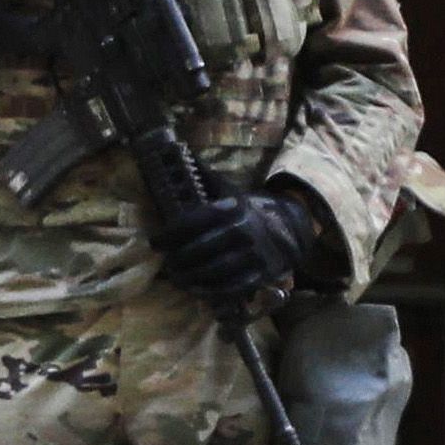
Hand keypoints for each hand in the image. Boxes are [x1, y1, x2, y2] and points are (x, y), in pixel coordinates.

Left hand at [162, 179, 325, 306]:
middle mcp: (243, 231)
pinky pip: (232, 288)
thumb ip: (205, 177)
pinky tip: (196, 291)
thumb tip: (178, 152)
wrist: (290, 227)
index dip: (170, 234)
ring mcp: (253, 256)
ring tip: (176, 278)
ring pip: (215, 271)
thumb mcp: (230, 190)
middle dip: (178, 258)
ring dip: (190, 278)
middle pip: (202, 249)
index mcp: (232, 208)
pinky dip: (211, 292)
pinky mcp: (260, 276)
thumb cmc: (249, 209)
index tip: (154, 242)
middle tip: (166, 263)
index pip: (195, 222)